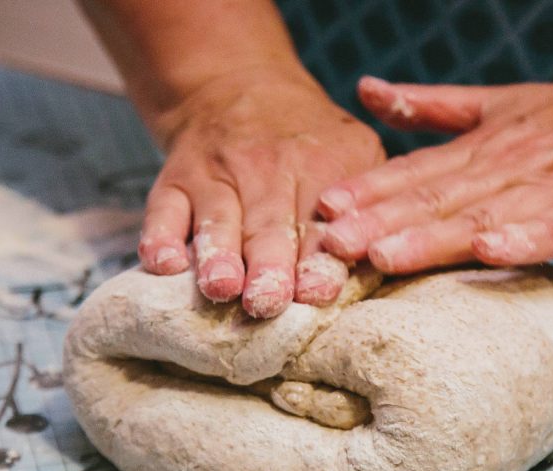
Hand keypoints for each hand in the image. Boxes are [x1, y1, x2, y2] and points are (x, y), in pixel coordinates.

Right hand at [136, 74, 384, 315]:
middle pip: (269, 225)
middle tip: (268, 302)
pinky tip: (162, 264)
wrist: (239, 86)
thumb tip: (393, 255)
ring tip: (220, 287)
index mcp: (321, 167)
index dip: (320, 258)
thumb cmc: (310, 140)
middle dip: (269, 266)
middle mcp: (268, 170)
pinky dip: (159, 238)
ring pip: (217, 219)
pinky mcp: (175, 179)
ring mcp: (217, 175)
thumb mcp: (354, 148)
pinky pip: (163, 210)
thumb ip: (371, 199)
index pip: (322, 222)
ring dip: (218, 254)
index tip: (317, 290)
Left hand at [317, 60, 552, 272]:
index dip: (369, 192)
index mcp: (484, 146)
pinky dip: (526, 236)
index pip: (417, 172)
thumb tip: (368, 91)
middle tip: (330, 248)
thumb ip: (432, 106)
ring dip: (432, 237)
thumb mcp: (500, 104)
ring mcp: (552, 186)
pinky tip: (491, 250)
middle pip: (437, 198)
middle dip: (380, 224)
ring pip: (483, 214)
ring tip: (385, 256)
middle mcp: (509, 165)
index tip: (322, 211)